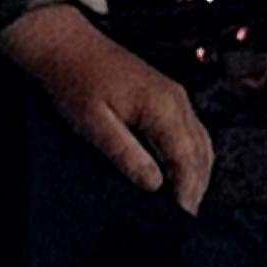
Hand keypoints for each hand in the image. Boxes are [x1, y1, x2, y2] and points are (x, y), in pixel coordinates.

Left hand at [0, 1, 214, 209]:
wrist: (66, 46)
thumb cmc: (75, 83)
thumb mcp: (94, 124)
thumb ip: (127, 154)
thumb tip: (155, 184)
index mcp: (163, 106)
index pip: (188, 159)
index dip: (188, 192)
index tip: (182, 220)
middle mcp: (177, 99)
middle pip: (201, 152)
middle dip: (196, 187)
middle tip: (183, 220)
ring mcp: (174, 95)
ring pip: (201, 142)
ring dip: (196, 173)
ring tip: (182, 203)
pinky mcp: (166, 96)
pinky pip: (191, 131)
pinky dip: (190, 157)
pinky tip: (176, 174)